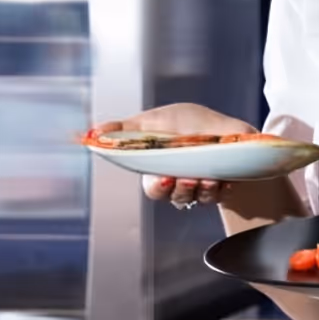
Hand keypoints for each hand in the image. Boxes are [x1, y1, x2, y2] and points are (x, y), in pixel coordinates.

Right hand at [91, 103, 257, 208]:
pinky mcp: (227, 184)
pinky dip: (224, 187)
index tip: (164, 179)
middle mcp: (182, 180)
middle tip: (188, 179)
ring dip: (204, 190)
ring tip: (209, 177)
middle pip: (176, 198)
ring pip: (201, 198)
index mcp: (161, 169)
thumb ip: (124, 130)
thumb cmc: (188, 123)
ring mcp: (205, 184)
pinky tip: (225, 178)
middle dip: (182, 190)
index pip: (154, 188)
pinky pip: (224, 194)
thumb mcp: (154, 121)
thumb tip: (92, 133)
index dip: (158, 187)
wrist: (226, 126)